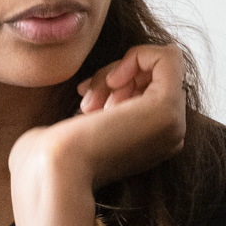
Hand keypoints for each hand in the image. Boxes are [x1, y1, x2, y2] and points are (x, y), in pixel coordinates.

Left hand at [10, 45, 188, 225]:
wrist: (53, 170)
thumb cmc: (53, 154)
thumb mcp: (84, 124)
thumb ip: (103, 108)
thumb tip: (108, 85)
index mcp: (152, 142)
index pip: (149, 88)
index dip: (118, 80)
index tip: (87, 97)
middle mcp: (169, 135)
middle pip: (154, 76)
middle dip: (116, 74)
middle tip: (88, 99)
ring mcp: (172, 124)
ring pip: (159, 66)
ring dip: (119, 69)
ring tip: (91, 100)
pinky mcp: (168, 109)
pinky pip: (168, 56)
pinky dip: (137, 55)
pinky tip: (110, 80)